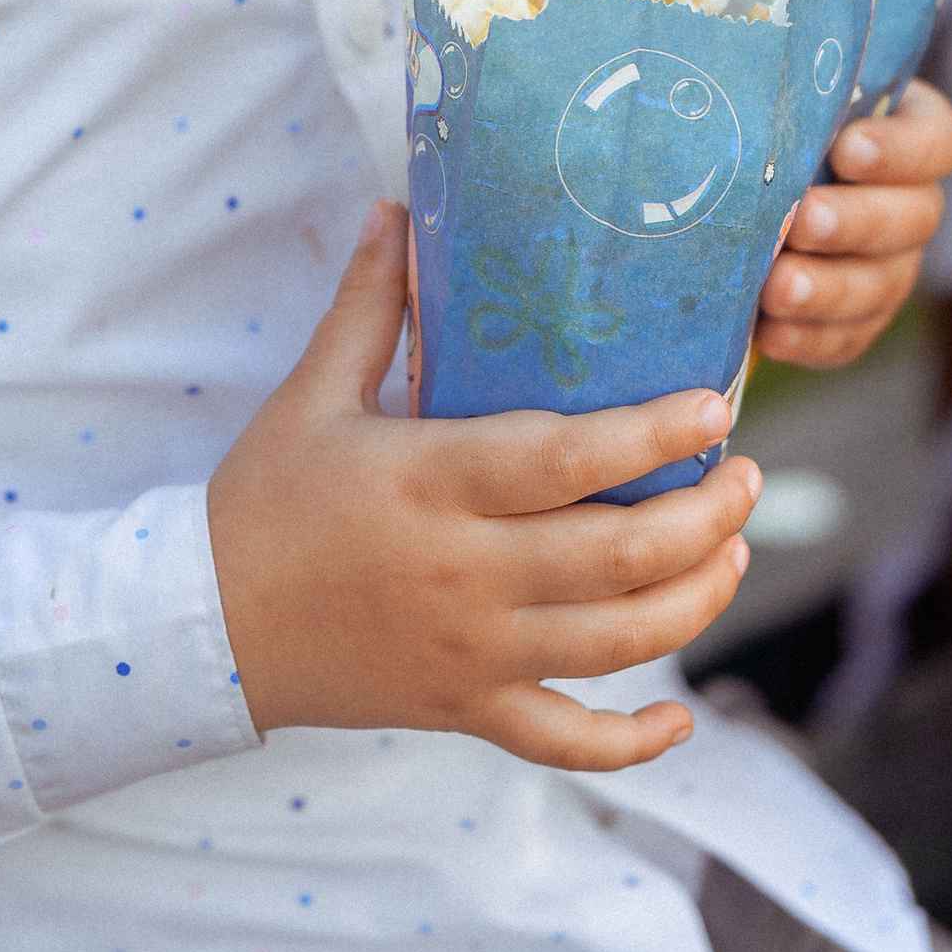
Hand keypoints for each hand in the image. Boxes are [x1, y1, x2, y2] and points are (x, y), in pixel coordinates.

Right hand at [206, 203, 759, 771]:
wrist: (203, 628)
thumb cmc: (261, 500)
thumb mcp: (311, 394)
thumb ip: (368, 306)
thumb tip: (396, 209)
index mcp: (431, 483)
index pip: (567, 459)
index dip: (654, 435)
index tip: (715, 405)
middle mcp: (465, 573)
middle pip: (620, 555)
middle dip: (706, 516)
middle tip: (747, 475)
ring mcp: (472, 652)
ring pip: (618, 642)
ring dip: (696, 598)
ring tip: (734, 549)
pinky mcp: (466, 709)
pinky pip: (566, 740)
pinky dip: (631, 742)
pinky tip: (679, 717)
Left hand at [754, 76, 951, 370]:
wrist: (729, 182)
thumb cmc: (758, 118)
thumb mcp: (775, 93)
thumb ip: (779, 88)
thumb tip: (744, 82)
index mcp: (906, 135)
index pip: (938, 142)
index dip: (901, 150)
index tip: (847, 150)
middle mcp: (909, 203)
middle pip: (914, 218)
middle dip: (856, 220)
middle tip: (802, 219)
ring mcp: (888, 267)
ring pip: (881, 284)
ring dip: (830, 288)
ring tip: (778, 286)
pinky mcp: (853, 320)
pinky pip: (846, 337)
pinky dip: (809, 338)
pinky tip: (769, 333)